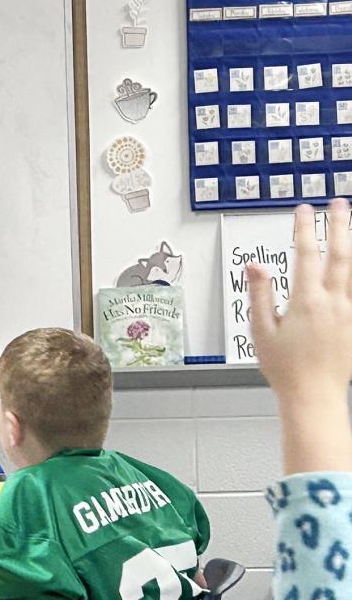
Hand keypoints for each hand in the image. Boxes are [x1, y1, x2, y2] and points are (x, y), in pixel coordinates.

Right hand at [249, 199, 351, 473]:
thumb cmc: (286, 369)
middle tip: (338, 204)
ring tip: (350, 224)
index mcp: (306, 302)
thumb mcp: (261, 331)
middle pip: (340, 254)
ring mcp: (350, 312)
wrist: (314, 395)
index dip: (304, 229)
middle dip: (339, 225)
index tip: (303, 210)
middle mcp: (334, 303)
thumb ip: (261, 294)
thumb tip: (256, 267)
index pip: (306, 255)